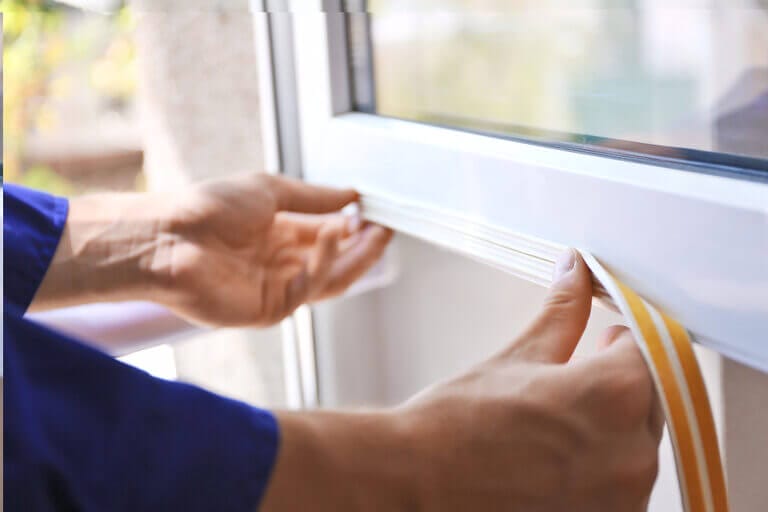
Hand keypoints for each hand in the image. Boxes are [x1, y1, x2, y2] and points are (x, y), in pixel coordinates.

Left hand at [161, 174, 392, 325]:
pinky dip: (324, 262)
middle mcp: (282, 264)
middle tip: (386, 230)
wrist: (168, 236)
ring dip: (356, 259)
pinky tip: (333, 235)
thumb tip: (352, 195)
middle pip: (336, 263)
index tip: (378, 213)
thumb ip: (314, 198)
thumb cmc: (207, 209)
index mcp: (280, 236)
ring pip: (330, 280)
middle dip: (364, 248)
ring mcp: (277, 289)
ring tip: (375, 234)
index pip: (329, 236)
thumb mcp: (270, 191)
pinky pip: (308, 288)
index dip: (355, 227)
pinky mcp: (269, 310)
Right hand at [263, 250, 661, 511]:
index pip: (651, 353)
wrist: (417, 481)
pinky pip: (620, 487)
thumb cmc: (457, 425)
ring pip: (635, 447)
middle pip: (650, 402)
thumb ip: (562, 312)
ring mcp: (621, 499)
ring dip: (610, 430)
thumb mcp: (518, 358)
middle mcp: (631, 453)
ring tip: (556, 425)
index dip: (624, 343)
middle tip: (573, 381)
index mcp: (615, 394)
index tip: (606, 340)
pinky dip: (599, 470)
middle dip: (618, 386)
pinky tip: (555, 460)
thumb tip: (575, 270)